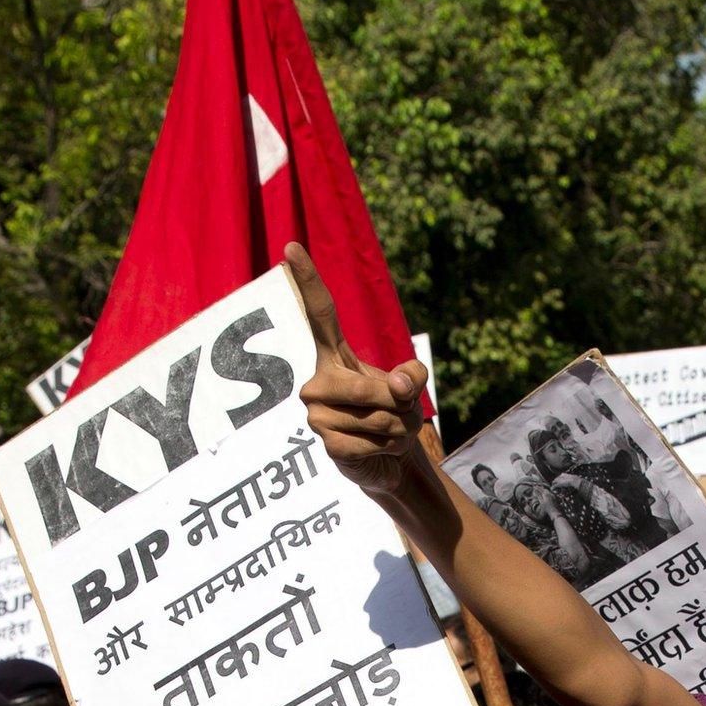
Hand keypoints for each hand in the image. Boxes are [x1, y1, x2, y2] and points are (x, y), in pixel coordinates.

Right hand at [289, 243, 431, 495]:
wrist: (389, 458)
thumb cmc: (394, 411)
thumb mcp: (412, 385)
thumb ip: (413, 375)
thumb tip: (396, 386)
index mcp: (335, 355)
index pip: (320, 313)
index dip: (307, 281)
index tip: (292, 247)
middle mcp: (317, 381)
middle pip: (372, 388)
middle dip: (401, 405)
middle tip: (399, 412)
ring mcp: (316, 413)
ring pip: (381, 418)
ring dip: (399, 429)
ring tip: (386, 431)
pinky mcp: (326, 443)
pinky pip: (374, 441)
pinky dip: (390, 448)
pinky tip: (377, 449)